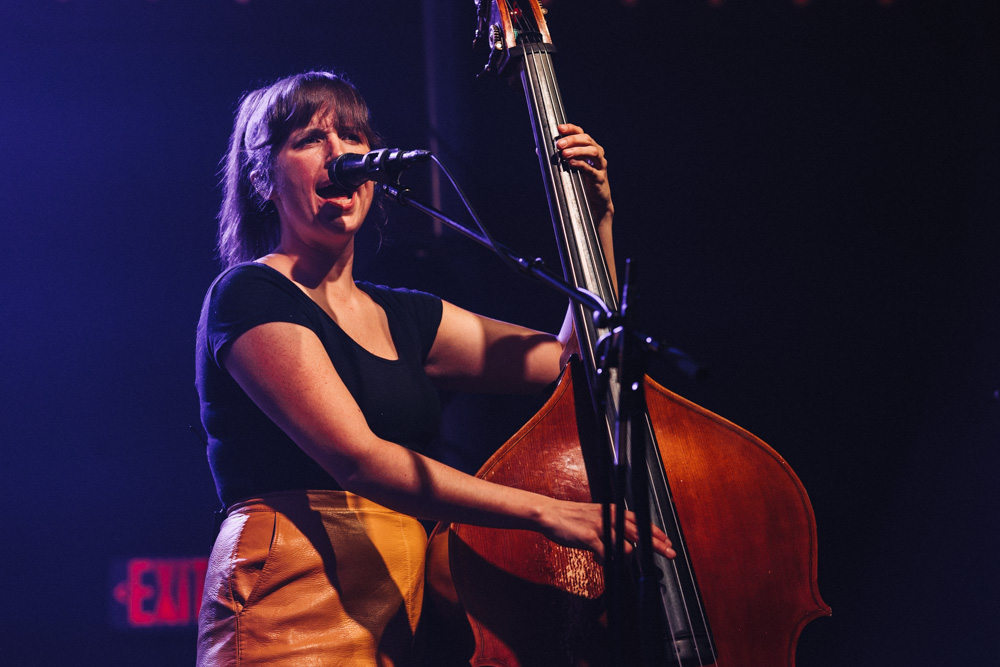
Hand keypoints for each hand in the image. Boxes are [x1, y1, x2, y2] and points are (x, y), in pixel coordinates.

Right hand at [538, 498, 675, 563]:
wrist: (551, 513)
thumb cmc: (572, 517)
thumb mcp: (596, 515)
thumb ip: (610, 524)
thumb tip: (624, 538)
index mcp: (613, 510)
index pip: (640, 521)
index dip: (656, 532)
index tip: (668, 541)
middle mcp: (610, 516)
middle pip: (640, 532)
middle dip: (657, 544)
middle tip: (670, 554)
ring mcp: (600, 527)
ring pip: (626, 545)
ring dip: (626, 559)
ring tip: (620, 564)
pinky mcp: (589, 537)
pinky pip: (607, 554)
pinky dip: (607, 562)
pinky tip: (601, 562)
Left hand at [556, 123, 613, 226]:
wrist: (596, 201)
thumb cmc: (582, 181)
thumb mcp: (570, 166)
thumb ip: (558, 157)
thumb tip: (539, 149)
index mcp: (589, 147)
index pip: (581, 133)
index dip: (571, 129)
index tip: (559, 128)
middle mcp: (597, 153)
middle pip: (587, 140)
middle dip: (572, 140)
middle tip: (559, 144)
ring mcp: (600, 165)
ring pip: (592, 152)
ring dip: (577, 151)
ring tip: (565, 154)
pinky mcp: (600, 178)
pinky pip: (591, 169)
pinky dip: (581, 165)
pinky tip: (571, 163)